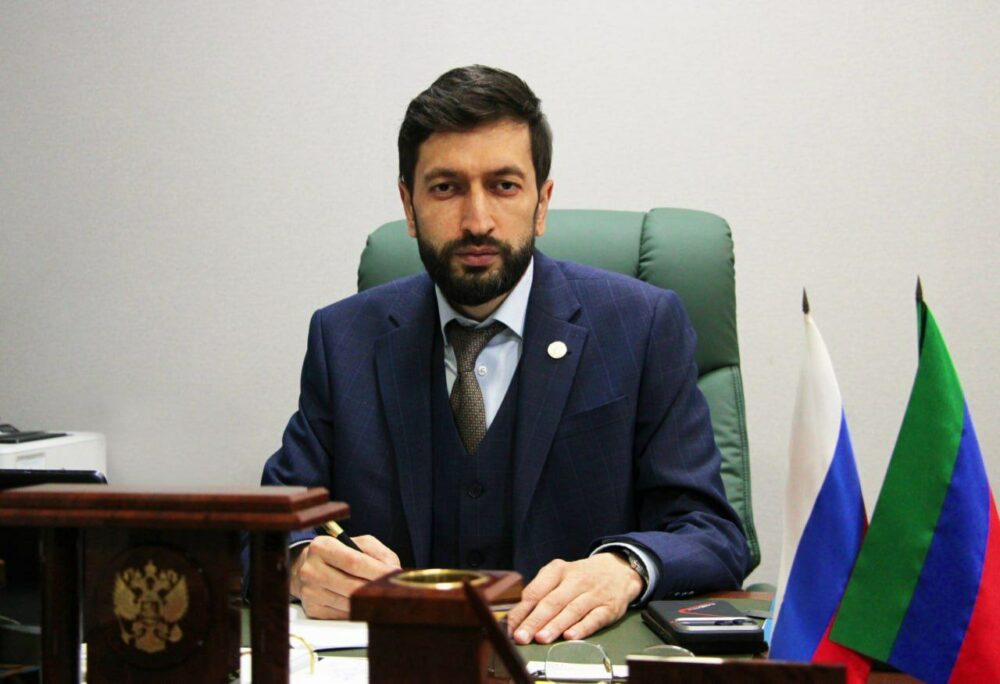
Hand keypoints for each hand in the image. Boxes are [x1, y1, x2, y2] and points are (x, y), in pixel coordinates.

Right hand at [289, 534, 400, 618]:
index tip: (395, 576)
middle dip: (376, 590)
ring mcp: (310, 592)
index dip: (376, 571)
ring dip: (369, 604)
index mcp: (322, 547)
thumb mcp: (359, 544)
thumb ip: (379, 553)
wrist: (308, 568)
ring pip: (348, 604)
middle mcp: (311, 570)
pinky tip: (366, 606)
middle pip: (351, 586)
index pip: (353, 562)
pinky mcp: (312, 610)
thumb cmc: (340, 554)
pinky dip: (358, 612)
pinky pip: (342, 616)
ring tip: (384, 598)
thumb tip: (395, 572)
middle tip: (396, 591)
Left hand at [505, 553, 643, 643]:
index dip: (522, 610)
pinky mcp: (609, 608)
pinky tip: (570, 636)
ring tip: (541, 638)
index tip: (511, 627)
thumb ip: (539, 593)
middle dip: (535, 621)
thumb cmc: (580, 577)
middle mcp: (576, 580)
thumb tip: (518, 618)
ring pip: (572, 610)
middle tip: (522, 637)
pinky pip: (595, 618)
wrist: (618, 569)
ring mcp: (593, 594)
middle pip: (553, 602)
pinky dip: (582, 628)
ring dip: (555, 625)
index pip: (536, 591)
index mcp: (558, 570)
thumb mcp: (559, 575)